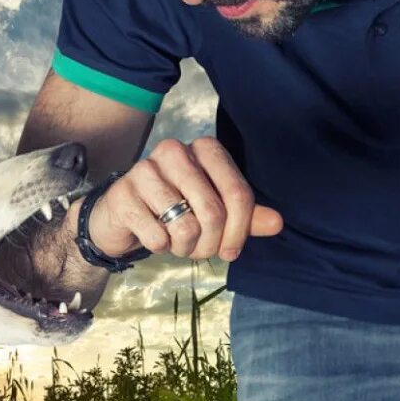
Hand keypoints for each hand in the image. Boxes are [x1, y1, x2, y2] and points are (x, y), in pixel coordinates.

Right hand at [86, 137, 282, 260]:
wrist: (122, 215)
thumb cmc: (173, 209)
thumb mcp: (214, 210)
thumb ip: (246, 215)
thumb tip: (277, 223)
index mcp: (205, 149)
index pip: (239, 194)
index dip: (240, 231)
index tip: (230, 251)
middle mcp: (175, 151)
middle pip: (214, 213)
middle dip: (210, 244)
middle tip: (199, 250)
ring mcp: (145, 171)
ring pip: (186, 227)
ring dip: (184, 248)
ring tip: (176, 242)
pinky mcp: (122, 195)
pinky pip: (157, 237)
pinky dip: (159, 247)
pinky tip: (153, 236)